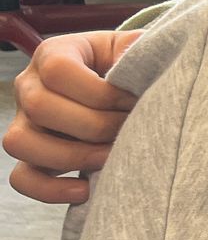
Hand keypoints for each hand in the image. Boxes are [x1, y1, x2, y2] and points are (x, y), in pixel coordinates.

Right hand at [2, 30, 141, 204]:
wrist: (124, 89)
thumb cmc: (131, 66)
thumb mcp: (135, 49)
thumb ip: (140, 51)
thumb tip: (155, 62)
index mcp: (54, 53)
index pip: (58, 71)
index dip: (101, 92)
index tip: (135, 101)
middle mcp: (29, 85)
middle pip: (40, 107)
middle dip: (94, 125)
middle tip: (130, 130)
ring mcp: (25, 122)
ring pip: (20, 143)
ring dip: (72, 155)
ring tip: (111, 157)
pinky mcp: (31, 156)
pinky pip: (22, 178)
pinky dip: (50, 189)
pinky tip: (86, 189)